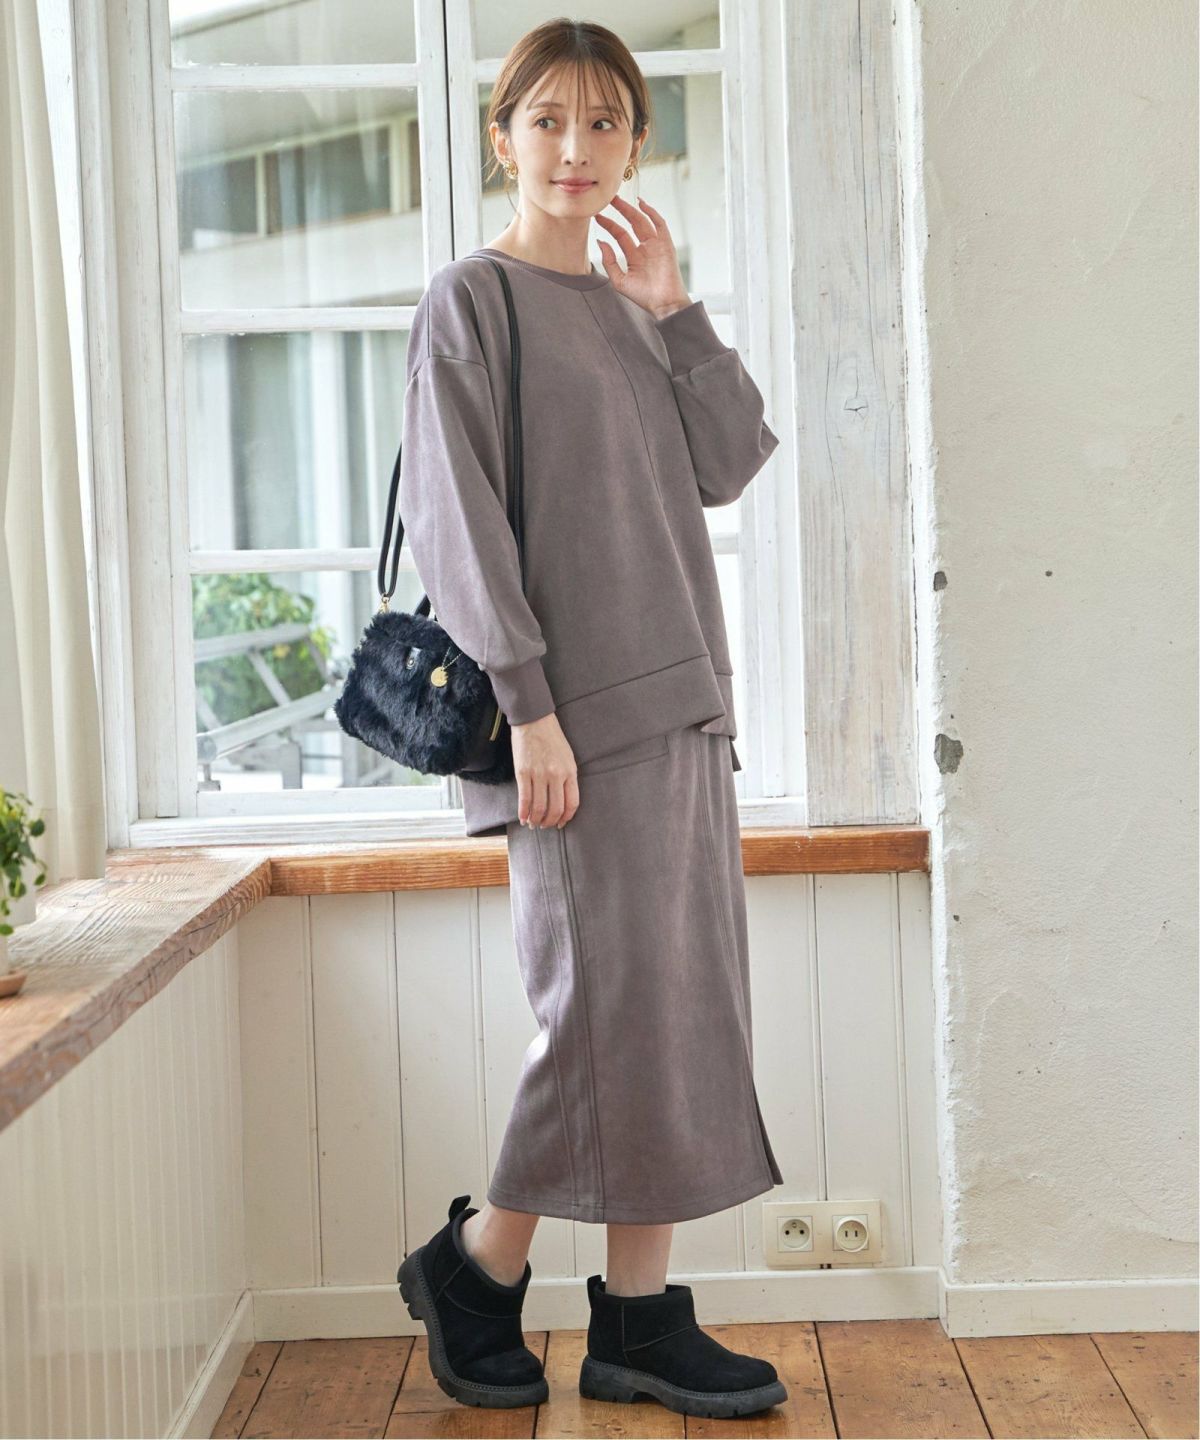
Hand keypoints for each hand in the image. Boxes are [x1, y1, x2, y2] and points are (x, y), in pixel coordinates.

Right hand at [511, 712, 579, 828]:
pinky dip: (523, 812)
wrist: (534, 720)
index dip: (566, 818)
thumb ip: (567, 778)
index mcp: (570, 771)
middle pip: (555, 809)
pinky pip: (524, 799)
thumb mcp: (568, 757)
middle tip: (545, 825)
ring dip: (536, 820)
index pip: (572, 803)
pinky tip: (523, 818)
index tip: (561, 824)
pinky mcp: (523, 772)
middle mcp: (556, 775)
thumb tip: (563, 801)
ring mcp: (539, 774)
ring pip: (539, 807)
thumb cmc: (552, 738)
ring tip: (534, 823)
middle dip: (550, 822)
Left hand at [594, 195, 692, 319]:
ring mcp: (656, 245)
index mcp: (634, 256)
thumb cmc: (643, 296)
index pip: (620, 234)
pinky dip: (652, 213)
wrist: (663, 304)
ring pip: (643, 221)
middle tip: (607, 199)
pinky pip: (659, 224)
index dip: (609, 225)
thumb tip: (601, 242)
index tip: (597, 216)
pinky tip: (641, 204)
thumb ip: (609, 262)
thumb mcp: (619, 281)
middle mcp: (644, 248)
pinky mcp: (666, 244)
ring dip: (631, 209)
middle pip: (631, 223)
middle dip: (620, 210)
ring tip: (618, 199)